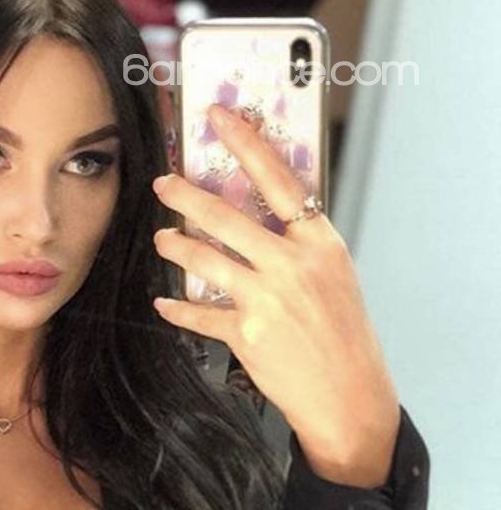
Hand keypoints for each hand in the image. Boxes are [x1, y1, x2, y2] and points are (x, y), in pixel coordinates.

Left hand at [151, 101, 400, 487]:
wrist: (347, 391)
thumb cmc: (342, 333)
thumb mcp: (333, 274)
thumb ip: (298, 244)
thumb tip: (262, 217)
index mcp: (318, 241)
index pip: (278, 178)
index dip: (245, 143)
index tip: (219, 118)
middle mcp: (291, 264)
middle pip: (227, 216)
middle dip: (186, 196)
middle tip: (163, 184)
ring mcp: (266, 298)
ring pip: (205, 259)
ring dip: (176, 246)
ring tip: (162, 239)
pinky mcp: (245, 333)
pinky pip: (199, 314)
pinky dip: (178, 309)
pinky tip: (164, 304)